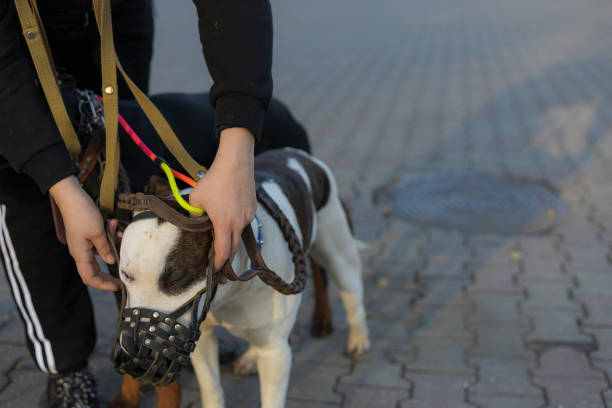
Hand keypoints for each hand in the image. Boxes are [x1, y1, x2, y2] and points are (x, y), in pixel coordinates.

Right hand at [49, 176, 120, 290]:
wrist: (71, 196)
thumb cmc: (82, 213)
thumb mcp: (98, 232)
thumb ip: (105, 248)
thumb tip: (111, 262)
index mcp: (81, 254)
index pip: (90, 277)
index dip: (104, 285)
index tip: (118, 286)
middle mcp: (81, 252)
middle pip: (96, 270)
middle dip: (110, 273)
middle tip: (124, 277)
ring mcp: (83, 243)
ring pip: (102, 253)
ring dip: (112, 245)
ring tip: (118, 233)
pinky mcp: (87, 235)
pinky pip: (101, 241)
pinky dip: (109, 236)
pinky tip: (114, 224)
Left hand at [189, 127, 255, 270]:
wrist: (235, 162)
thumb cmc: (214, 180)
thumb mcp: (196, 199)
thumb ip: (195, 215)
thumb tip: (196, 223)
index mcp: (224, 223)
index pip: (223, 252)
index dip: (218, 265)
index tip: (213, 274)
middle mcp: (239, 223)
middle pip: (234, 248)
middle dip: (227, 262)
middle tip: (222, 273)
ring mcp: (248, 216)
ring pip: (239, 234)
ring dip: (232, 241)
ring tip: (224, 245)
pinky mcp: (253, 208)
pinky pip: (244, 222)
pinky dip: (236, 225)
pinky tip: (230, 218)